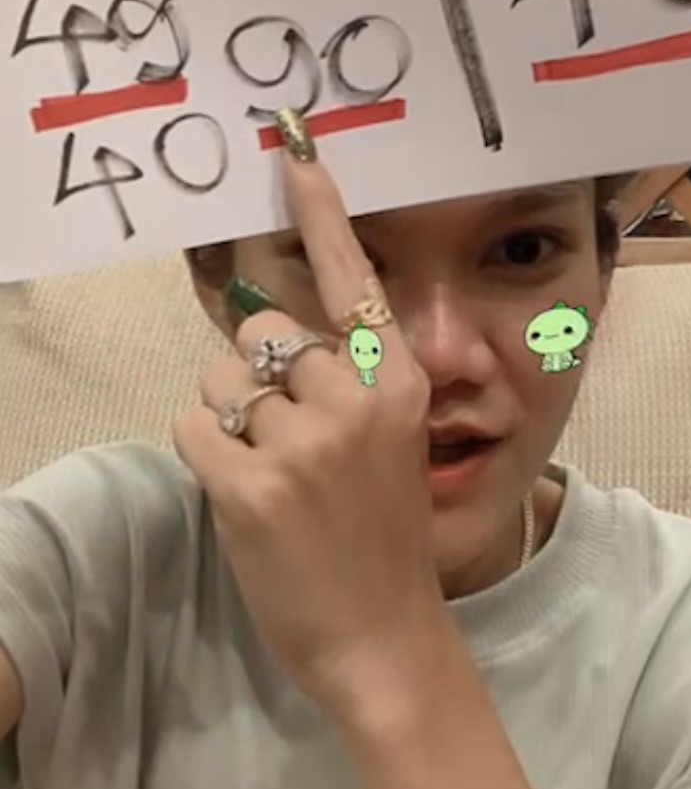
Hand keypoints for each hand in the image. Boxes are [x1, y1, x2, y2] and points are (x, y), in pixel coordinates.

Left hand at [174, 128, 447, 723]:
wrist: (386, 638)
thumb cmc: (384, 539)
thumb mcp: (389, 443)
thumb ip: (346, 383)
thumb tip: (270, 332)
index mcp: (398, 381)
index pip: (354, 278)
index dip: (320, 211)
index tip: (294, 150)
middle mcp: (356, 399)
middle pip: (262, 329)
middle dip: (253, 371)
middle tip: (277, 432)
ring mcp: (306, 443)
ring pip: (220, 377)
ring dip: (226, 414)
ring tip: (267, 471)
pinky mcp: (253, 486)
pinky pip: (192, 425)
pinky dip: (204, 452)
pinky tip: (243, 494)